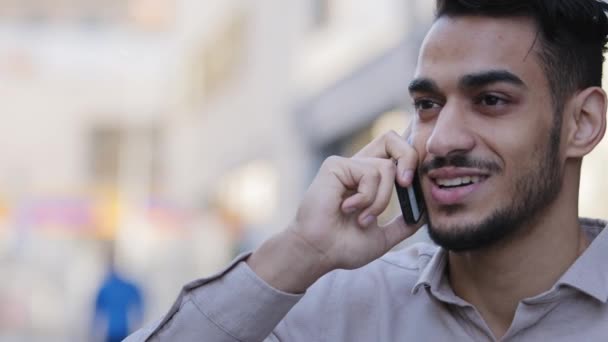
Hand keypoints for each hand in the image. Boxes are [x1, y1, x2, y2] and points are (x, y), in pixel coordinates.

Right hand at [248, 130, 422, 292]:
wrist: (320, 253)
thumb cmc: (343, 247)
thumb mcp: (384, 237)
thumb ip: (405, 223)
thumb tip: (426, 213)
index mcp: (367, 181)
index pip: (394, 154)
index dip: (411, 159)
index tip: (413, 187)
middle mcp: (357, 168)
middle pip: (392, 139)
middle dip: (409, 157)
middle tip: (406, 185)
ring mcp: (346, 165)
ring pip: (387, 167)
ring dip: (382, 200)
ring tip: (363, 218)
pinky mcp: (336, 165)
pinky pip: (370, 173)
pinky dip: (367, 198)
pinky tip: (347, 209)